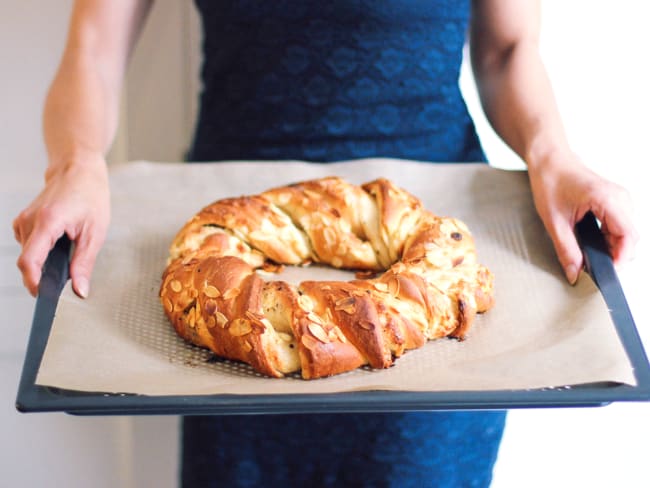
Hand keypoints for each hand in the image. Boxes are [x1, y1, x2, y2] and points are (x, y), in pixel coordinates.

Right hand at [13, 157, 109, 296]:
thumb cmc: (90, 196)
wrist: (78, 170)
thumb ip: (84, 264)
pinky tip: (60, 243)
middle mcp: (29, 221)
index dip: (34, 283)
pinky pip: (29, 246)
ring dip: (45, 262)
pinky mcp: (24, 222)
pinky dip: (43, 252)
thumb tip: (79, 291)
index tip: (44, 296)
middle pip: (28, 261)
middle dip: (44, 275)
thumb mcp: (95, 233)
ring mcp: (23, 220)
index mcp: (47, 222)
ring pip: (29, 255)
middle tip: (67, 278)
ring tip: (68, 251)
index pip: (29, 261)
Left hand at [528, 153, 637, 283]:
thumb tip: (575, 274)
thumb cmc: (550, 181)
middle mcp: (620, 198)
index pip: (628, 236)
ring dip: (611, 248)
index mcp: (607, 199)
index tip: (607, 273)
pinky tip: (591, 243)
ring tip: (587, 254)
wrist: (549, 160)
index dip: (621, 258)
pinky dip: (608, 239)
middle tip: (591, 267)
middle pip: (630, 237)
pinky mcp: (615, 201)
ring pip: (626, 234)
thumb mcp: (554, 221)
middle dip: (613, 255)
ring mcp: (620, 199)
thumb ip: (566, 250)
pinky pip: (620, 226)